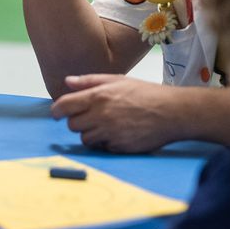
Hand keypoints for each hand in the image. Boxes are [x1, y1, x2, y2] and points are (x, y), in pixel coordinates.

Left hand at [50, 74, 182, 152]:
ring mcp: (110, 133)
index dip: (56, 111)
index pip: (63, 106)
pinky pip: (102, 148)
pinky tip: (118, 133)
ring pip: (85, 139)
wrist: (173, 112)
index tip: (57, 113)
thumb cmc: (145, 94)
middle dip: (77, 122)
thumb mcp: (117, 80)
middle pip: (72, 125)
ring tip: (106, 125)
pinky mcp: (119, 147)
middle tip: (89, 117)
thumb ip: (89, 81)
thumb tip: (67, 82)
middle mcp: (101, 115)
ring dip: (91, 134)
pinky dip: (106, 143)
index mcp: (98, 96)